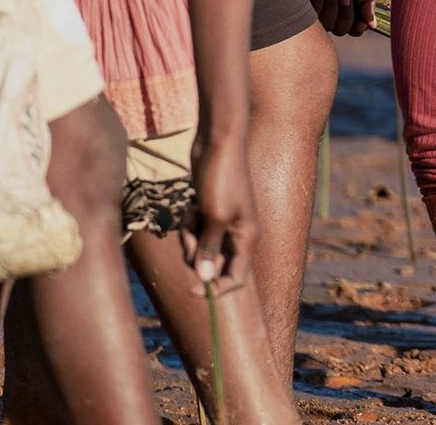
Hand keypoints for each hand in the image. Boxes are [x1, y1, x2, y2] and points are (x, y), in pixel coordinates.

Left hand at [183, 130, 257, 288]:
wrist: (217, 145)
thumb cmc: (221, 179)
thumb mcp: (214, 217)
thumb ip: (209, 250)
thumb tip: (205, 280)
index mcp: (246, 238)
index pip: (236, 277)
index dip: (217, 289)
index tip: (192, 291)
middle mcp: (236, 234)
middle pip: (212, 264)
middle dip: (196, 253)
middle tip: (191, 233)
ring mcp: (221, 223)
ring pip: (199, 247)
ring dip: (190, 235)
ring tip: (193, 212)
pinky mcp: (207, 213)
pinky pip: (193, 231)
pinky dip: (188, 222)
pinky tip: (192, 204)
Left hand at [303, 0, 374, 36]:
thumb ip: (366, 3)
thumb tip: (372, 25)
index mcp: (347, 5)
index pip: (353, 29)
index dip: (357, 29)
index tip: (361, 23)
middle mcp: (331, 10)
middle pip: (341, 30)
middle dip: (345, 13)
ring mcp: (314, 10)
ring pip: (327, 26)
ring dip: (332, 5)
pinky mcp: (300, 7)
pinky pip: (312, 17)